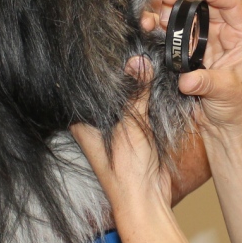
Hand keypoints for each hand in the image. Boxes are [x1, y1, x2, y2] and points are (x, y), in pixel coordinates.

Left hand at [71, 57, 171, 215]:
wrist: (145, 198)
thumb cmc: (126, 171)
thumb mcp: (130, 127)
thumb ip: (135, 94)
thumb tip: (138, 62)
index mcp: (84, 123)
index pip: (87, 87)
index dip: (99, 66)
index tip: (112, 44)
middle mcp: (98, 124)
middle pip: (109, 91)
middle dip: (123, 73)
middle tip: (135, 46)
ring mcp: (117, 127)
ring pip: (127, 98)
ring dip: (138, 84)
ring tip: (147, 58)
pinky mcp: (136, 132)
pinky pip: (142, 107)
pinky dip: (149, 96)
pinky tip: (157, 80)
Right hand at [157, 0, 241, 137]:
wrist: (221, 121)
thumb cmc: (235, 105)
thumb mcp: (227, 94)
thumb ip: (209, 84)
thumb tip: (188, 80)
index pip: (231, 0)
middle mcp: (224, 28)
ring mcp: (204, 34)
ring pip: (186, 9)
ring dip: (168, 8)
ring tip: (155, 17)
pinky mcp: (186, 43)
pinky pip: (172, 27)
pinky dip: (159, 24)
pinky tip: (149, 25)